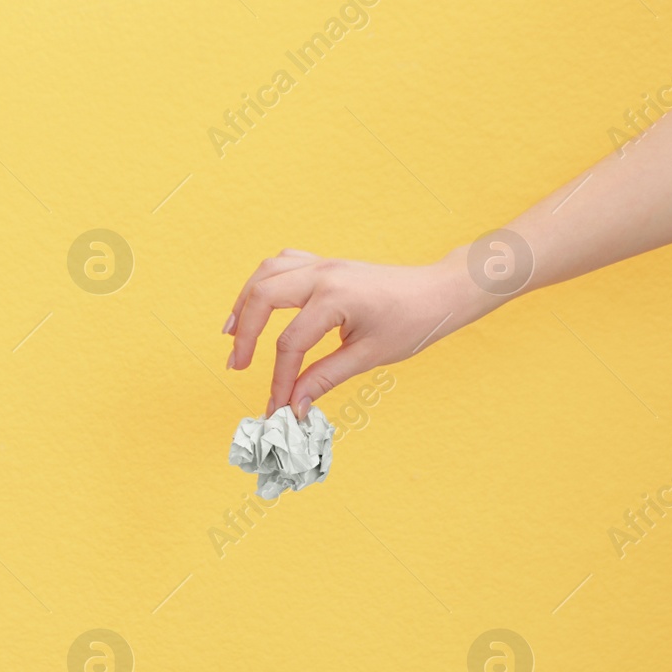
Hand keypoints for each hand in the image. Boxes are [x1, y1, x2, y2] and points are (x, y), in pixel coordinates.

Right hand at [224, 248, 488, 417]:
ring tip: (231, 334)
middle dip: (244, 334)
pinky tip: (256, 304)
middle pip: (262, 298)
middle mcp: (323, 274)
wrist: (440, 292)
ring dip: (243, 302)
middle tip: (237, 365)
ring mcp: (322, 264)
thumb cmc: (413, 322)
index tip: (276, 407)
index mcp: (335, 297)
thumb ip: (324, 378)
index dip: (279, 380)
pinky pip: (282, 264)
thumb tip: (294, 405)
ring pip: (266, 273)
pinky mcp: (325, 264)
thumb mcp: (369, 356)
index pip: (290, 343)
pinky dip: (262, 283)